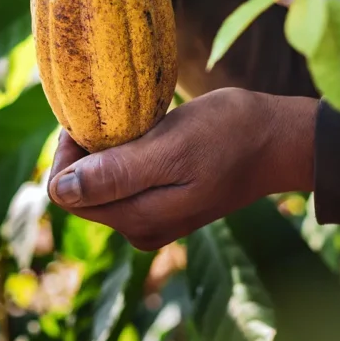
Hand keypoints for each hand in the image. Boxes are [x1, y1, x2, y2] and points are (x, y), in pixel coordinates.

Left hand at [46, 88, 316, 251]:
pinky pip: (124, 181)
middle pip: (80, 190)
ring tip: (133, 121)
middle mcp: (139, 228)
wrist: (280, 141)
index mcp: (137, 220)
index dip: (68, 151)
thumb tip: (59, 190)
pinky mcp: (166, 205)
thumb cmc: (229, 135)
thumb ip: (118, 173)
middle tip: (114, 112)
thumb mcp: (172, 147)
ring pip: (101, 184)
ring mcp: (153, 220)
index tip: (92, 115)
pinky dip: (125, 154)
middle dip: (85, 151)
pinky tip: (147, 132)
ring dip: (105, 151)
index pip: (65, 191)